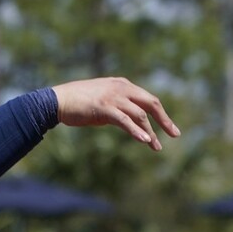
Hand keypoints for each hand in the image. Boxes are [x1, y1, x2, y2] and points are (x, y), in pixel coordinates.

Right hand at [52, 77, 179, 150]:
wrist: (57, 101)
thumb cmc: (78, 102)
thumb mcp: (103, 101)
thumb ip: (119, 106)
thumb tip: (132, 121)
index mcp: (122, 85)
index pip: (148, 98)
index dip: (161, 114)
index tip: (170, 128)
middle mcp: (120, 88)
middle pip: (151, 103)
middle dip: (164, 120)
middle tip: (175, 135)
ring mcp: (113, 97)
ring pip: (140, 114)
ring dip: (150, 132)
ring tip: (156, 146)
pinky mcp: (104, 108)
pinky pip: (125, 120)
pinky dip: (136, 131)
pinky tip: (144, 141)